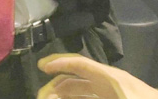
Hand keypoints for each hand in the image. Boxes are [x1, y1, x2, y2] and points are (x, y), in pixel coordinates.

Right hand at [37, 54, 157, 98]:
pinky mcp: (116, 98)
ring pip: (84, 90)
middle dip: (58, 84)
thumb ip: (86, 94)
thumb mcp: (116, 95)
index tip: (42, 66)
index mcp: (110, 78)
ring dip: (67, 94)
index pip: (80, 64)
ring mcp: (114, 91)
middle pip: (79, 78)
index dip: (60, 62)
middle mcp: (110, 82)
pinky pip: (92, 97)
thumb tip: (57, 94)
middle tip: (41, 93)